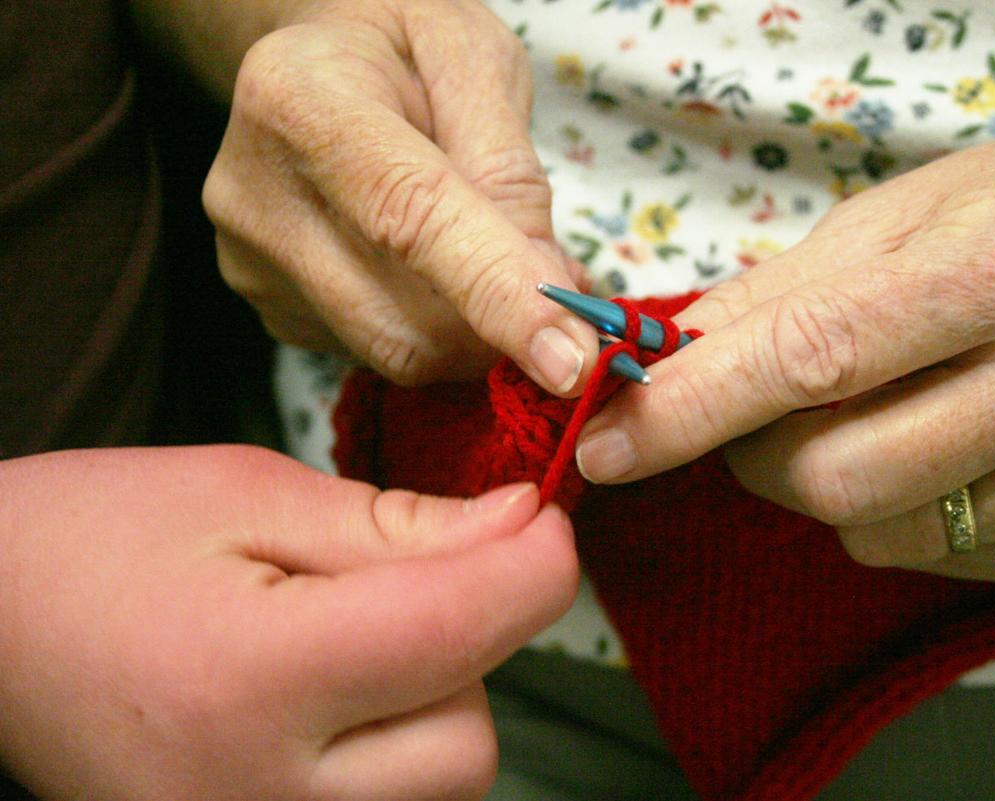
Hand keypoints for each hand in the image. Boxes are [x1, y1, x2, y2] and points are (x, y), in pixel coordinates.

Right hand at [0, 446, 576, 799]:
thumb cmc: (94, 542)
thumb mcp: (244, 493)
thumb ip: (395, 525)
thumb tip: (521, 527)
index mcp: (252, 678)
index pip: (460, 633)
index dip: (535, 565)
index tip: (543, 518)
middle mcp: (260, 799)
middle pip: (470, 738)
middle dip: (470, 646)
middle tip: (398, 582)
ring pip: (443, 787)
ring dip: (436, 704)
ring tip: (344, 643)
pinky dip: (396, 753)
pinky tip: (336, 701)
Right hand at [203, 0, 595, 393]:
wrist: (316, 64)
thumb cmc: (403, 49)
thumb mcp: (475, 62)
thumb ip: (512, 170)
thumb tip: (549, 290)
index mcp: (300, 101)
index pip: (410, 218)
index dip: (496, 293)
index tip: (569, 359)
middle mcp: (256, 196)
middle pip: (405, 320)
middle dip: (502, 327)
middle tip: (556, 287)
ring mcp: (254, 266)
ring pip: (400, 352)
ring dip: (475, 332)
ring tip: (495, 258)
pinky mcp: (273, 312)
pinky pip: (381, 354)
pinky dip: (438, 331)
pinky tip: (438, 272)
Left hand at [575, 121, 994, 580]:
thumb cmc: (989, 224)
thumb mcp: (877, 221)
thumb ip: (762, 300)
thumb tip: (651, 368)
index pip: (811, 357)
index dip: (691, 410)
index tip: (607, 445)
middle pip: (836, 477)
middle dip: (755, 458)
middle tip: (759, 415)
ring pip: (876, 533)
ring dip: (824, 486)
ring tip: (867, 415)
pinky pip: (932, 558)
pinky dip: (892, 514)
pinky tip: (932, 448)